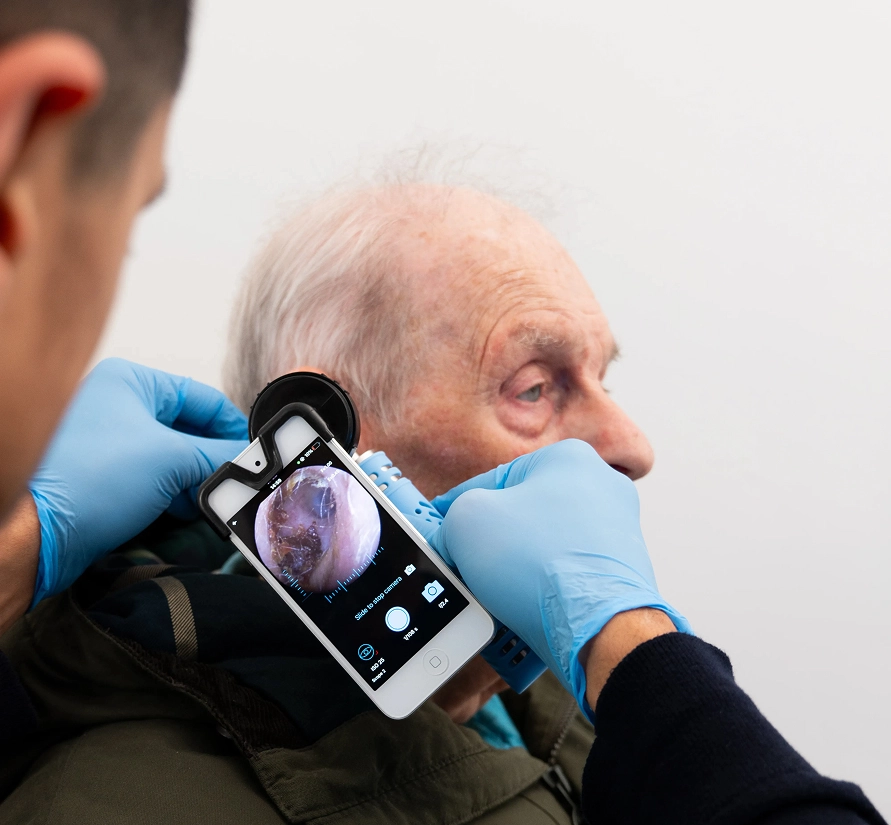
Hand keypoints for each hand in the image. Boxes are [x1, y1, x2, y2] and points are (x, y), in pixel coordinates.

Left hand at [28, 358, 247, 605]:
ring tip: (210, 503)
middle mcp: (118, 406)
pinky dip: (175, 496)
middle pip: (190, 430)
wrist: (36, 534)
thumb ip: (220, 455)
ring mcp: (110, 443)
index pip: (203, 399)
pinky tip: (186, 513)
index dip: (232, 428)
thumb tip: (252, 460)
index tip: (254, 456)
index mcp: (131, 382)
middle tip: (235, 483)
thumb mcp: (172, 460)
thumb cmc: (89, 481)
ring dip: (195, 482)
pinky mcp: (106, 478)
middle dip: (213, 460)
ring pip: (174, 458)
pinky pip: (155, 480)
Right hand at [429, 439, 691, 711]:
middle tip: (469, 564)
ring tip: (498, 593)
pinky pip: (567, 575)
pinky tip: (526, 607)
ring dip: (517, 568)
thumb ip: (453, 514)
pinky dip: (544, 589)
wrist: (600, 629)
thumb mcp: (467, 521)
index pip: (493, 480)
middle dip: (494, 541)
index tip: (446, 529)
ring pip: (544, 547)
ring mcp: (618, 531)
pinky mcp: (624, 572)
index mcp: (568, 457)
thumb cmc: (542, 564)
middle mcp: (602, 487)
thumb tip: (453, 533)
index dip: (460, 509)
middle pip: (523, 513)